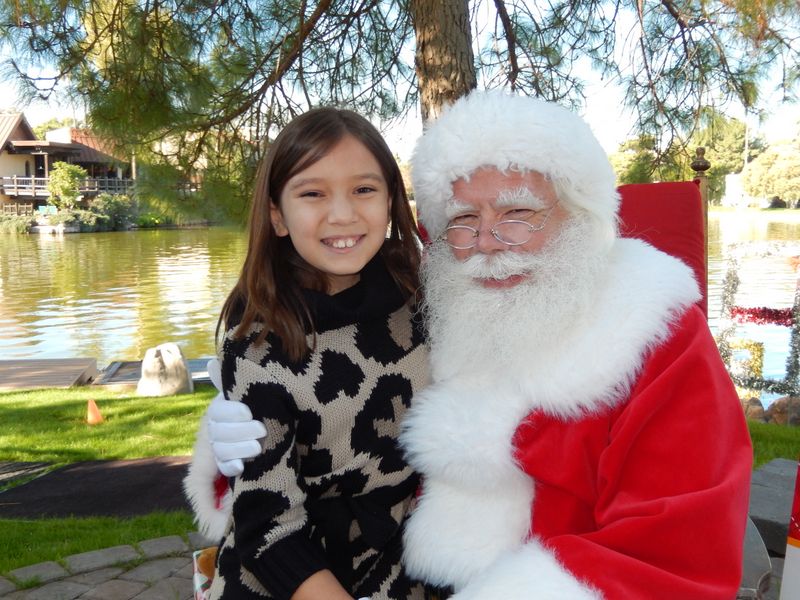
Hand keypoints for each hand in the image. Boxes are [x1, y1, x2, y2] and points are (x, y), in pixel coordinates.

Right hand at [206, 358, 266, 476]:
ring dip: (239, 449)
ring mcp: (218, 446)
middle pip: (219, 432)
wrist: (266, 425)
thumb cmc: (256, 404)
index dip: (231, 413)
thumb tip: (211, 363)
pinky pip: (224, 467)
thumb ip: (234, 381)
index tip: (249, 413)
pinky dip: (232, 467)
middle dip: (241, 432)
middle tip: (262, 430)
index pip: (217, 411)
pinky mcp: (226, 463)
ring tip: (258, 447)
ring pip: (222, 450)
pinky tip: (242, 466)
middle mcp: (215, 427)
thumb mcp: (249, 391)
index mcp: (220, 408)